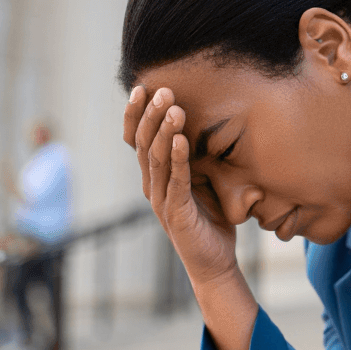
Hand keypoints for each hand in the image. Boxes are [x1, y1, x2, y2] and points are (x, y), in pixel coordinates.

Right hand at [124, 86, 238, 286]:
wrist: (213, 262)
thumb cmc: (209, 221)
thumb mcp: (201, 182)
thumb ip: (194, 158)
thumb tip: (202, 125)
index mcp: (154, 177)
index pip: (138, 140)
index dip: (137, 114)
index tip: (142, 87)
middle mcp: (151, 186)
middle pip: (144, 144)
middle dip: (151, 115)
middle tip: (162, 90)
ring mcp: (161, 200)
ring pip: (157, 159)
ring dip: (165, 131)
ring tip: (174, 108)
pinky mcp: (176, 213)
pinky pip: (176, 181)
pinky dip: (179, 159)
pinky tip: (183, 140)